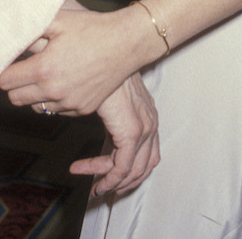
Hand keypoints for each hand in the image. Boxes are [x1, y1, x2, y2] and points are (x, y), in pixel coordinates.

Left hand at [0, 5, 156, 115]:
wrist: (126, 43)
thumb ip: (31, 27)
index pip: (5, 82)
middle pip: (15, 99)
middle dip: (11, 86)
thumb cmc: (92, 28)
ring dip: (31, 94)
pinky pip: (57, 110)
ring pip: (35, 106)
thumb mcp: (58, 20)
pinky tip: (60, 81)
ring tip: (40, 74)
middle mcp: (54, 90)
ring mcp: (69, 103)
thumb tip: (8, 31)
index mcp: (44, 69)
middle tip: (16, 70)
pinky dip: (53, 100)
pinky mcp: (83, 109)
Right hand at [70, 75, 159, 196]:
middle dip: (123, 182)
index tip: (107, 176)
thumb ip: (105, 115)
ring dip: (113, 183)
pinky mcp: (132, 131)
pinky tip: (91, 177)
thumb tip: (91, 127)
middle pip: (144, 166)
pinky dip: (108, 177)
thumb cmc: (100, 67)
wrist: (102, 52)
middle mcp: (150, 122)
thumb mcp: (106, 96)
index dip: (129, 171)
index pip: (146, 154)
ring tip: (94, 188)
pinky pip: (122, 166)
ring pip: (133, 170)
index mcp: (147, 114)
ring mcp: (145, 127)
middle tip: (102, 189)